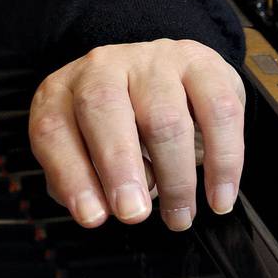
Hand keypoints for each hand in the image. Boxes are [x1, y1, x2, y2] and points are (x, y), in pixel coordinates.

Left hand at [27, 39, 245, 232]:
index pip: (54, 129)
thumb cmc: (119, 127)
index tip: (92, 216)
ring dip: (175, 178)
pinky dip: (224, 161)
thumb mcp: (87, 152)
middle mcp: (104, 68)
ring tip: (179, 216)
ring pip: (165, 117)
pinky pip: (219, 111)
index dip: (71, 175)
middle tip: (133, 212)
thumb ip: (84, 180)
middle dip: (119, 167)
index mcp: (63, 92)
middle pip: (103, 107)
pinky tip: (218, 195)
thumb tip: (100, 208)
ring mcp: (154, 61)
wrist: (164, 80)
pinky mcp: (202, 65)